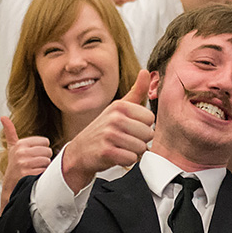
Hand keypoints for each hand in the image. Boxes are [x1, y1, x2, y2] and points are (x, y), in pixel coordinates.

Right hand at [0, 116, 51, 206]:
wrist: (10, 186)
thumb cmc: (15, 165)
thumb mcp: (12, 148)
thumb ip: (10, 132)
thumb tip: (2, 117)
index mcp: (20, 144)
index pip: (45, 142)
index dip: (42, 149)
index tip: (33, 155)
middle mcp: (21, 153)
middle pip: (48, 151)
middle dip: (44, 158)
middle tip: (34, 164)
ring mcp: (24, 164)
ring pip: (47, 161)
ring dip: (43, 167)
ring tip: (34, 170)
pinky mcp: (28, 175)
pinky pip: (44, 171)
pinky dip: (42, 175)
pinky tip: (34, 177)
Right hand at [61, 70, 154, 190]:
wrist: (80, 151)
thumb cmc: (104, 129)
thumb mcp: (118, 108)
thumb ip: (136, 91)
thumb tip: (145, 72)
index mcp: (120, 106)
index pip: (150, 119)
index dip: (143, 126)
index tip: (130, 127)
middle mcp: (114, 118)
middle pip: (148, 134)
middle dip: (139, 140)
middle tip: (125, 140)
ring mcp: (109, 135)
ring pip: (141, 148)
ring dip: (133, 151)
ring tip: (120, 147)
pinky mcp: (106, 151)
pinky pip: (131, 159)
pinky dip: (126, 160)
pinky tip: (116, 155)